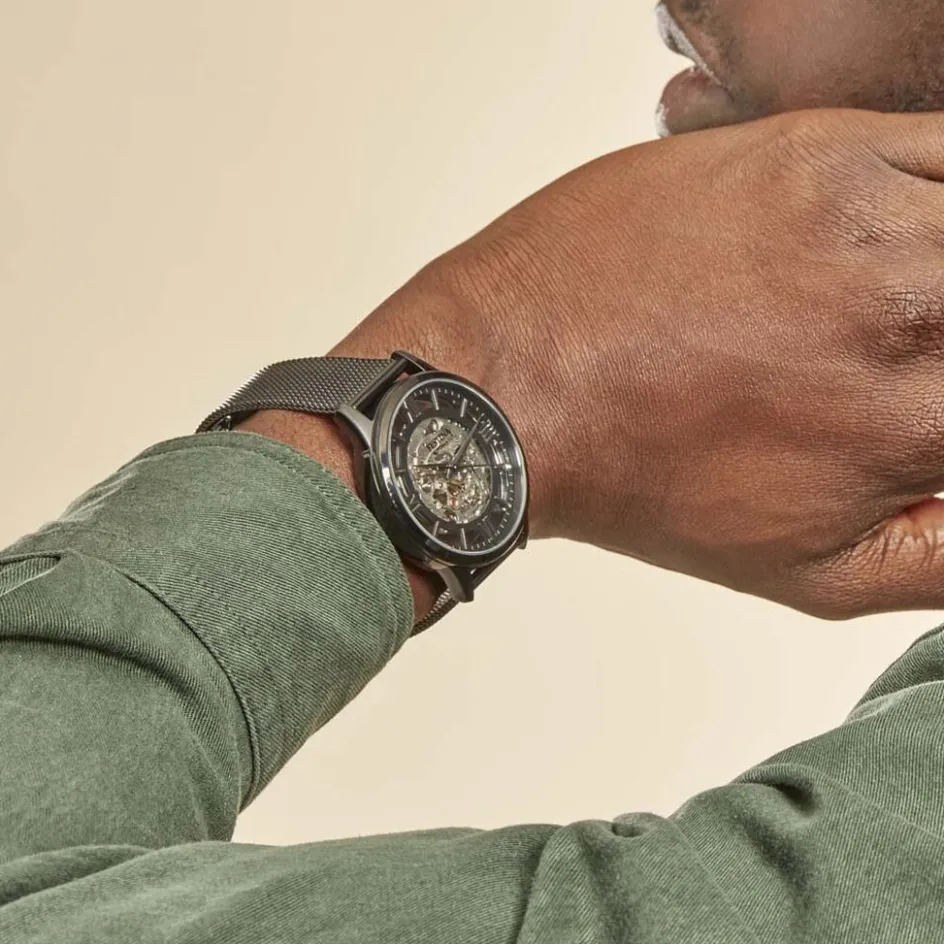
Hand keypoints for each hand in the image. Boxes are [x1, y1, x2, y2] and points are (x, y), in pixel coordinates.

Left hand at [323, 109, 943, 618]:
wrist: (517, 382)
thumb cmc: (636, 475)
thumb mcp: (810, 573)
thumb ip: (941, 559)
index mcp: (915, 421)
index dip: (943, 404)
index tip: (918, 402)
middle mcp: (911, 306)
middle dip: (941, 349)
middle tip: (885, 365)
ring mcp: (862, 214)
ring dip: (937, 276)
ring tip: (865, 311)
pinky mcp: (813, 151)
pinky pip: (940, 146)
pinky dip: (935, 194)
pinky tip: (886, 236)